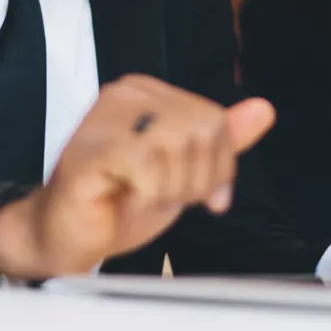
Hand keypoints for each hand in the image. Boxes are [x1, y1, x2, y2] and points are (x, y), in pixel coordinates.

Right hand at [0, 75, 274, 281]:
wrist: (65, 237)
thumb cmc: (118, 203)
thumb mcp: (184, 172)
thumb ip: (222, 142)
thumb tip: (265, 109)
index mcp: (149, 93)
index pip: (216, 119)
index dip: (219, 166)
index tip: (201, 195)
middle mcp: (127, 94)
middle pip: (203, 128)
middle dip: (197, 178)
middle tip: (166, 197)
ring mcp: (105, 117)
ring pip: (178, 143)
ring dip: (171, 187)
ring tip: (144, 196)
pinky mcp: (91, 148)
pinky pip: (147, 162)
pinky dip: (148, 191)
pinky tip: (127, 196)